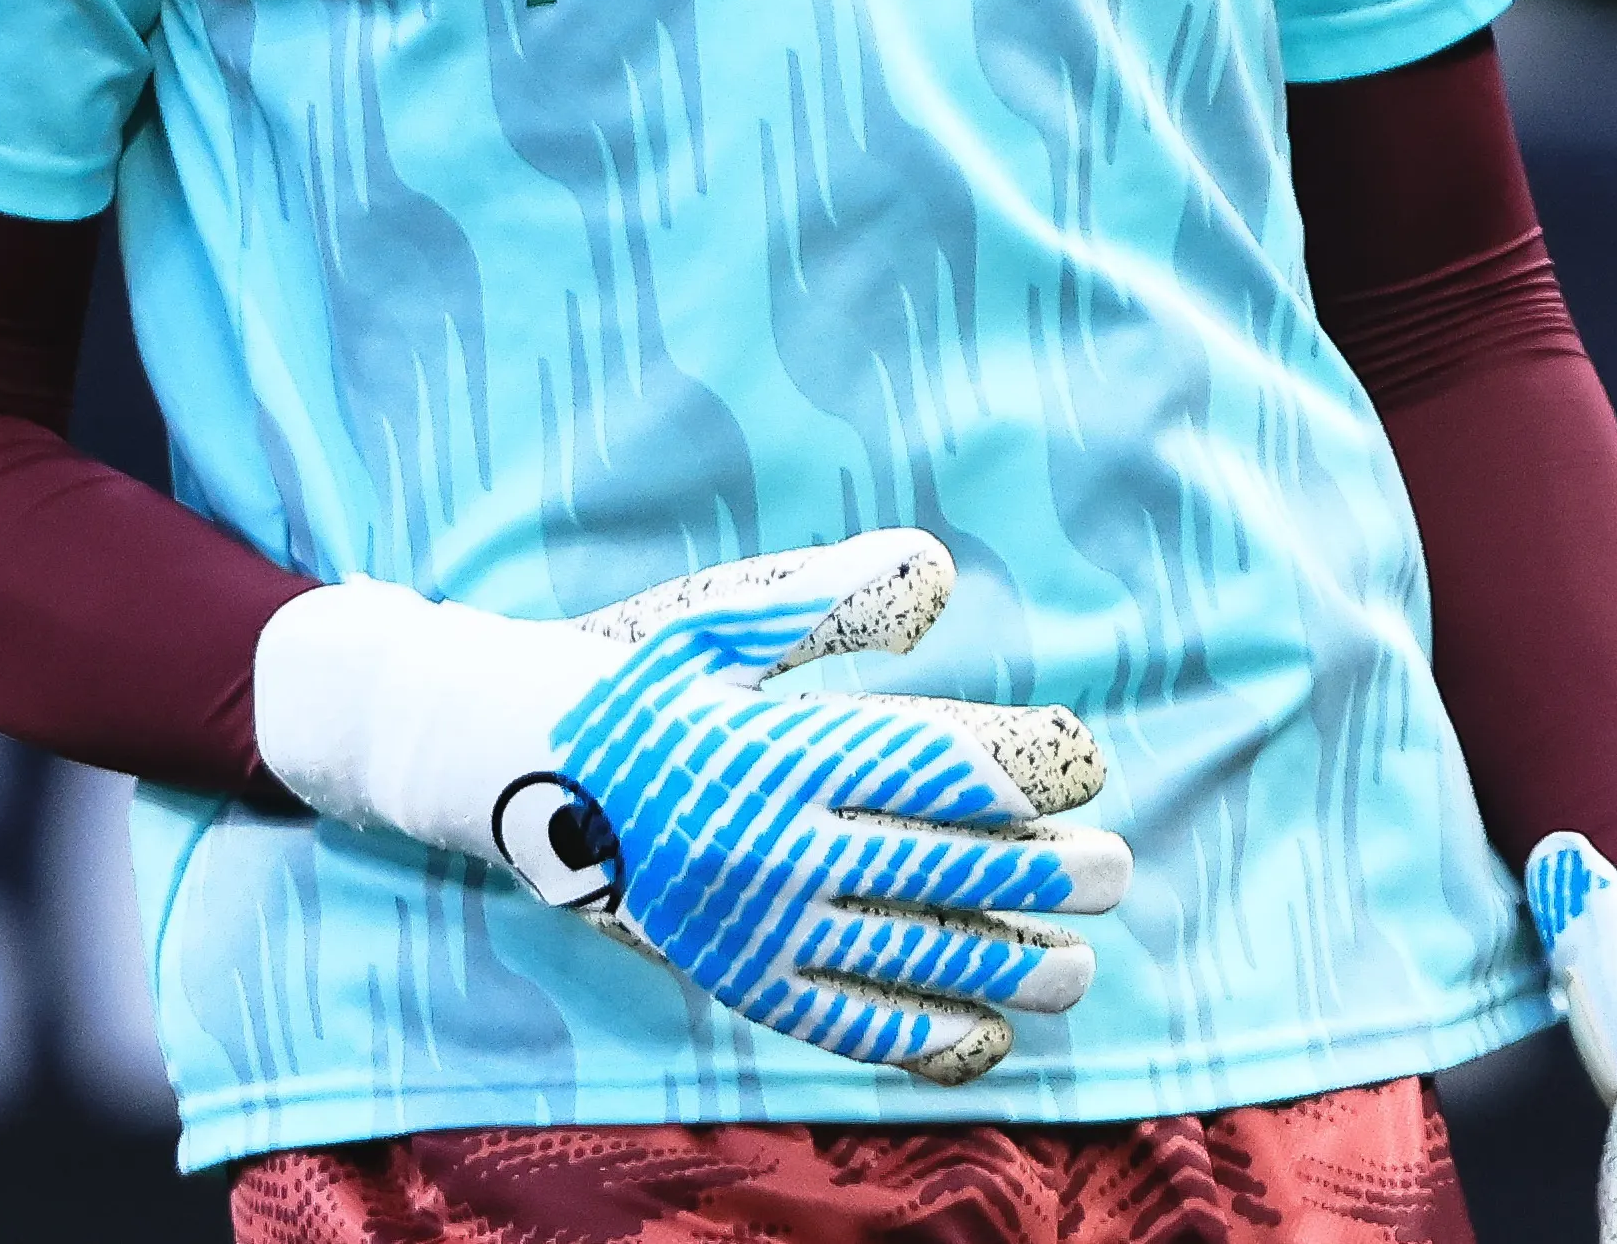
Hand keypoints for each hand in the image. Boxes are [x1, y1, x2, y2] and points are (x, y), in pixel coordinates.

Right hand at [250, 531, 1128, 1084]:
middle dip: (1036, 874)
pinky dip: (913, 1036)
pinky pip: (834, 1016)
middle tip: (1114, 875)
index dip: (1019, 766)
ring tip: (1074, 968)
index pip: (930, 764)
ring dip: (996, 964)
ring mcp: (747, 919)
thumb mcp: (722, 619)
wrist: (502, 764)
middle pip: (932, 864)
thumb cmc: (630, 674)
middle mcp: (769, 841)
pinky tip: (982, 1040)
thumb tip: (935, 576)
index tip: (1084, 766)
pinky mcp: (725, 972)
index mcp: (779, 745)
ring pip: (897, 952)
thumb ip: (829, 599)